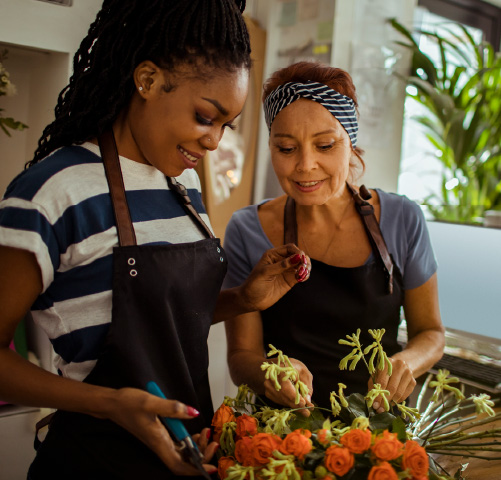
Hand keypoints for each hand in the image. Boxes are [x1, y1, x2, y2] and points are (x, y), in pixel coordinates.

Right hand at [104, 388, 218, 475]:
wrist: (113, 403)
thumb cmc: (129, 403)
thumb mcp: (151, 402)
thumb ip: (172, 408)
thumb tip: (194, 413)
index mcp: (158, 442)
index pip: (179, 466)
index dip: (196, 469)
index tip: (211, 467)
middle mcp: (160, 444)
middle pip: (184, 462)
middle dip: (201, 456)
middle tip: (213, 441)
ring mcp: (159, 440)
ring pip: (182, 453)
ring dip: (197, 447)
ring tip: (207, 433)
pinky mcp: (159, 434)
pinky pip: (178, 444)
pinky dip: (189, 440)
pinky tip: (196, 430)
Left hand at [240, 244, 310, 310]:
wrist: (250, 300)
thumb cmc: (254, 284)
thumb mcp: (266, 273)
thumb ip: (281, 265)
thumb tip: (297, 257)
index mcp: (273, 255)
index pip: (290, 248)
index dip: (297, 251)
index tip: (301, 258)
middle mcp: (281, 261)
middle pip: (298, 255)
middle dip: (303, 259)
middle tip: (304, 267)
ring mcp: (286, 271)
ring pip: (302, 265)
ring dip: (306, 267)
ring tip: (304, 273)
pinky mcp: (290, 281)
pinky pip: (301, 275)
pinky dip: (305, 275)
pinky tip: (303, 278)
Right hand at [263, 357, 313, 416]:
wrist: (279, 365)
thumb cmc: (293, 367)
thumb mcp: (303, 372)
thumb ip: (306, 385)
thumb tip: (308, 401)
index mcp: (280, 370)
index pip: (286, 387)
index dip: (294, 397)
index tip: (304, 404)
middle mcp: (271, 379)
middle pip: (283, 396)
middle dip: (296, 405)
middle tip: (307, 412)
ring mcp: (268, 386)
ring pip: (281, 400)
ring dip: (293, 406)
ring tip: (304, 411)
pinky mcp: (268, 392)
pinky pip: (279, 401)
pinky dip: (288, 404)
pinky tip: (296, 405)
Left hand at [368, 356, 415, 413]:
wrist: (400, 365)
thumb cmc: (385, 371)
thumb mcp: (376, 374)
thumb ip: (373, 385)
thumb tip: (372, 400)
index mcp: (387, 363)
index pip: (382, 382)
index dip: (379, 395)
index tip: (375, 405)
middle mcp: (399, 366)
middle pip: (392, 388)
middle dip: (385, 401)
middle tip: (380, 409)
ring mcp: (408, 373)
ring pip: (399, 392)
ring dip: (392, 402)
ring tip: (386, 406)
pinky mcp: (413, 381)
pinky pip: (406, 394)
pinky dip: (399, 400)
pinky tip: (393, 401)